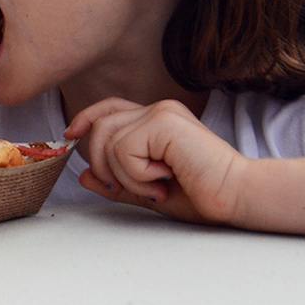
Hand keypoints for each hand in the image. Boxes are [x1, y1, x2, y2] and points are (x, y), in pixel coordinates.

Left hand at [65, 96, 247, 224]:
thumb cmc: (201, 195)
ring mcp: (162, 112)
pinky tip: (164, 179)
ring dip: (124, 174)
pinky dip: (136, 174)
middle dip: (101, 163)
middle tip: (128, 188)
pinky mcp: (165, 122)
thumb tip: (83, 175)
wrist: (235, 197)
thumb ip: (117, 182)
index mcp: (156, 120)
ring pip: (108, 139)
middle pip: (100, 125)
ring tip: (155, 186)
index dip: (85, 118)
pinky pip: (124, 148)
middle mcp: (158, 109)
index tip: (69, 135)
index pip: (109, 107)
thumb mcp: (147, 191)